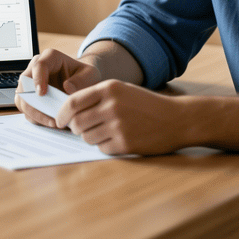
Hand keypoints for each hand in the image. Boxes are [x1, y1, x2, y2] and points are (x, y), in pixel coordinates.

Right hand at [15, 48, 100, 127]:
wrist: (82, 83)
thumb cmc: (85, 77)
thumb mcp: (90, 75)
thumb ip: (81, 80)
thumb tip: (67, 88)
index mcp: (50, 57)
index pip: (38, 65)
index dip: (37, 79)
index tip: (42, 93)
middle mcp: (36, 68)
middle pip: (24, 83)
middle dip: (33, 102)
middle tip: (49, 116)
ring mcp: (31, 83)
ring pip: (21, 98)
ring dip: (33, 113)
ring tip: (52, 123)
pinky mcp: (30, 97)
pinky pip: (26, 109)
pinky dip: (35, 118)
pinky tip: (50, 123)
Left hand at [60, 79, 189, 155]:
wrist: (178, 119)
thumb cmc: (147, 104)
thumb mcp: (123, 90)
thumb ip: (97, 96)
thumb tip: (69, 110)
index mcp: (109, 89)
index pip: (72, 102)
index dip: (62, 113)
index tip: (59, 120)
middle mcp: (112, 106)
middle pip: (77, 123)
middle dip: (76, 128)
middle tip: (84, 128)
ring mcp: (118, 126)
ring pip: (87, 137)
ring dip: (91, 137)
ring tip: (106, 132)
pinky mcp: (125, 144)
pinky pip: (102, 148)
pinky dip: (105, 146)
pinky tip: (119, 139)